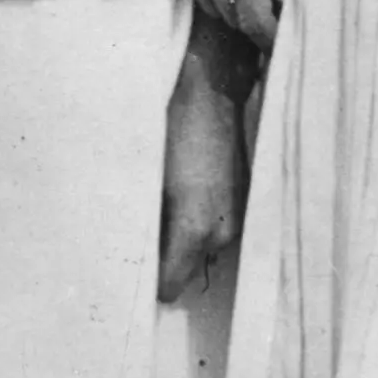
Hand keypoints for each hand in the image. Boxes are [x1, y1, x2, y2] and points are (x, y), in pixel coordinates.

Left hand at [158, 26, 251, 301]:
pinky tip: (184, 193)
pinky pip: (215, 229)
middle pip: (187, 272)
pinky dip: (199, 222)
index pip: (170, 289)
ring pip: (202, 251)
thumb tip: (133, 256)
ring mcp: (238, 218)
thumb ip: (142, 228)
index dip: (149, 282)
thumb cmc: (168, 129)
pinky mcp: (245, 202)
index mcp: (194, 229)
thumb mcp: (145, 181)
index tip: (132, 270)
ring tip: (163, 206)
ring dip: (182, 239)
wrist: (209, 89)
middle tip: (142, 232)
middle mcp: (222, 232)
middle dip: (165, 259)